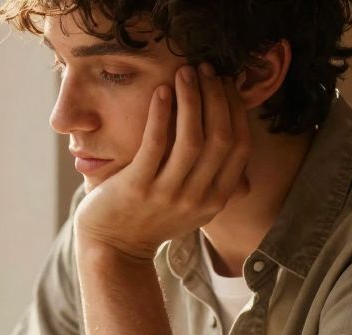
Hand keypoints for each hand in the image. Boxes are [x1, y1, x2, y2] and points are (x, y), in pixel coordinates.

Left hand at [74, 62, 250, 260]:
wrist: (112, 248)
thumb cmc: (150, 218)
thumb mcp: (192, 206)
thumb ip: (215, 179)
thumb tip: (237, 139)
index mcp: (216, 199)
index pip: (239, 146)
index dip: (235, 109)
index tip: (225, 83)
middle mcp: (197, 198)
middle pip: (220, 137)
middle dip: (215, 97)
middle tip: (205, 69)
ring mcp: (167, 194)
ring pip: (192, 138)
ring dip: (191, 99)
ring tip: (184, 73)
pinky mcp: (137, 188)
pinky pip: (155, 143)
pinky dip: (161, 114)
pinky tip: (161, 92)